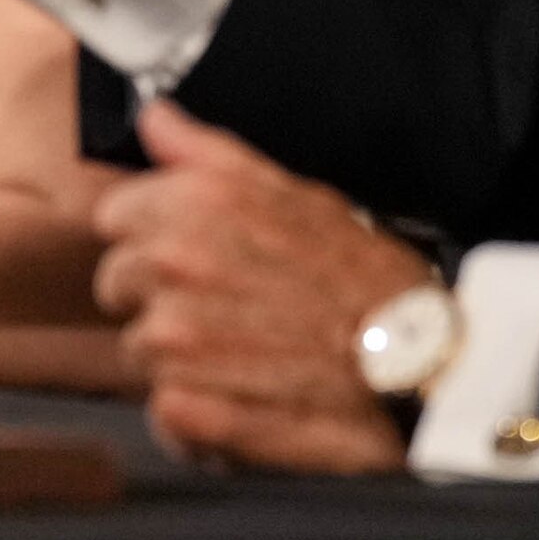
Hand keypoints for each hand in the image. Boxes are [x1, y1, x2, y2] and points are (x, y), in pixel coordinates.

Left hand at [88, 100, 431, 474]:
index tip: (196, 257)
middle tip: (231, 310)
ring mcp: (176, 340)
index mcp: (195, 204)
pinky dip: (195, 420)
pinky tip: (245, 402)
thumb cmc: (368, 282)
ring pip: (137, 350)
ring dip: (182, 361)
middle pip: (117, 284)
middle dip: (160, 298)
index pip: (115, 216)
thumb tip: (156, 119)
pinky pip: (160, 412)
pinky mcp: (188, 408)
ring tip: (249, 357)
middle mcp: (175, 265)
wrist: (423, 370)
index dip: (152, 237)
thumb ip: (209, 155)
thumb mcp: (297, 193)